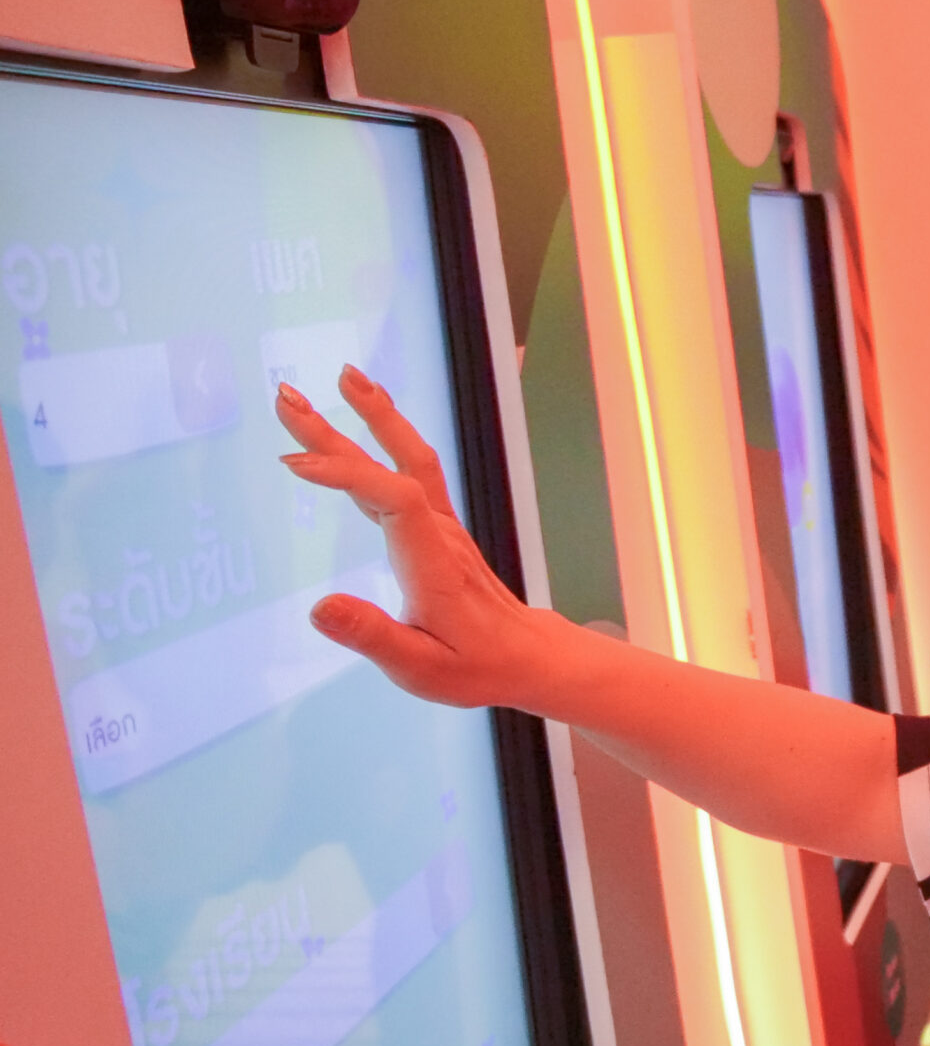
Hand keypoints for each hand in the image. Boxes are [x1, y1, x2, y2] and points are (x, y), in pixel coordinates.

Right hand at [274, 366, 551, 709]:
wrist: (523, 656)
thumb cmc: (474, 666)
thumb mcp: (421, 668)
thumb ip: (372, 636)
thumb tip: (320, 608)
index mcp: (432, 562)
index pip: (392, 499)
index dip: (347, 476)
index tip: (296, 464)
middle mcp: (438, 532)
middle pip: (396, 463)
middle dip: (343, 427)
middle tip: (291, 394)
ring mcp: (440, 524)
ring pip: (406, 458)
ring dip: (372, 416)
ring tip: (340, 377)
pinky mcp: (437, 526)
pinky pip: (410, 470)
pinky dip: (384, 439)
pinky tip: (362, 423)